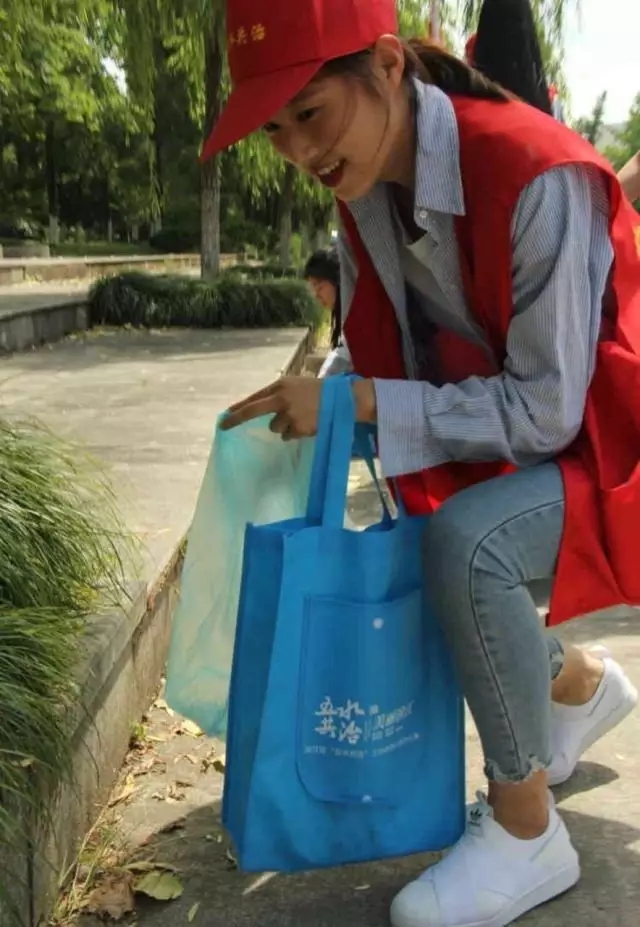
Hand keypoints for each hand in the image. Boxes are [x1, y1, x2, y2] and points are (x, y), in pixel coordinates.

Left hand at [221, 377, 376, 438]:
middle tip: (223, 426)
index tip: (224, 417)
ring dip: (283, 426)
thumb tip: (257, 408)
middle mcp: (281, 399)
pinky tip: (307, 424)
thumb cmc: (317, 392)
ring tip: (300, 418)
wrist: (341, 400)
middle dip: (236, 419)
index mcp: (280, 386)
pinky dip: (294, 433)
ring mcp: (289, 414)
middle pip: (252, 411)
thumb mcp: (295, 386)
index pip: (253, 398)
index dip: (238, 408)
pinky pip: (287, 435)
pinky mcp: (297, 428)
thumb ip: (278, 395)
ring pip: (274, 428)